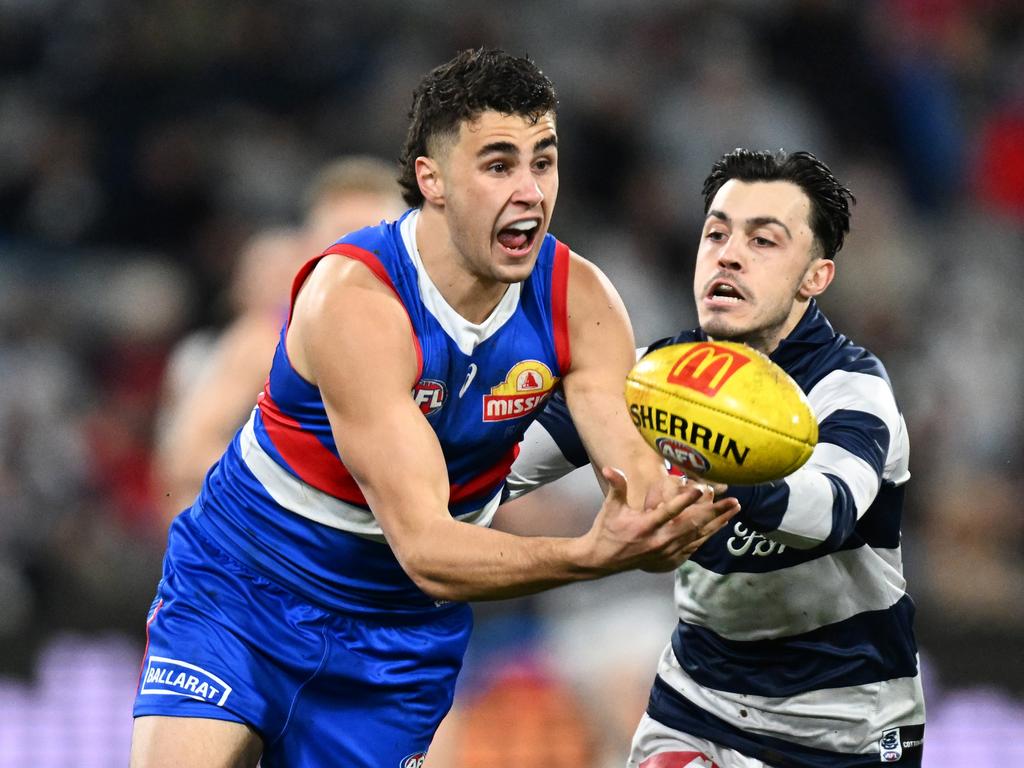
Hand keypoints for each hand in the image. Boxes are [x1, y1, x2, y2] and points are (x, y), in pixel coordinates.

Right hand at [580, 468, 739, 574]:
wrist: (604, 560)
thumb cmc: (608, 530)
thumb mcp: (610, 508)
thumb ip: (616, 487)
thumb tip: (611, 468)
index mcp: (644, 526)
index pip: (668, 511)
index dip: (685, 500)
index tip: (700, 488)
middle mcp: (659, 541)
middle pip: (692, 525)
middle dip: (714, 512)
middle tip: (732, 500)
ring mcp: (667, 552)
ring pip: (698, 536)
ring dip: (718, 522)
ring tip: (734, 509)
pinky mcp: (671, 559)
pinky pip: (695, 546)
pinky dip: (709, 534)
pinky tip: (721, 525)